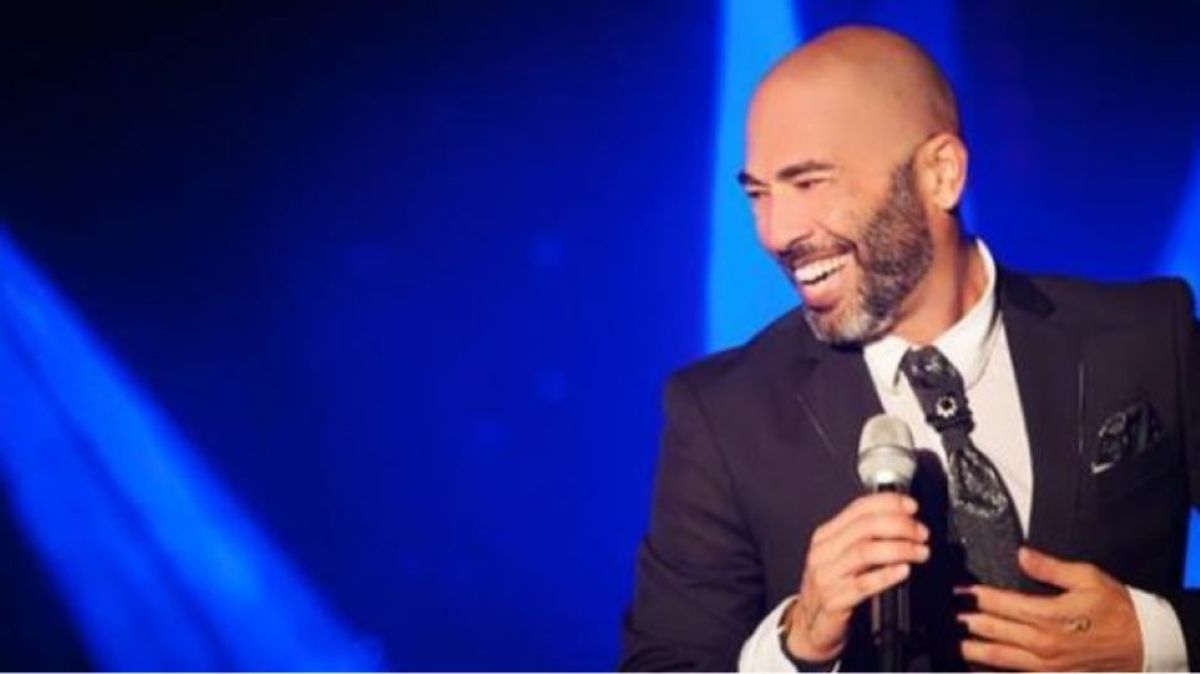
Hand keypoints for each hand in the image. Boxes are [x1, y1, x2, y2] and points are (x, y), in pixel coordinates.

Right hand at [784, 493, 929, 661]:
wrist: (809, 626)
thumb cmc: (831, 588)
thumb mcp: (840, 557)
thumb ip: (862, 539)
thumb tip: (901, 521)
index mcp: (826, 536)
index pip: (858, 509)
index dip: (888, 504)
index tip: (911, 506)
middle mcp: (823, 552)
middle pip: (864, 528)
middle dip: (899, 526)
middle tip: (921, 533)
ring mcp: (826, 577)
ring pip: (865, 552)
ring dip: (899, 549)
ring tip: (920, 552)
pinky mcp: (833, 601)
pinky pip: (863, 585)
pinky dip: (886, 575)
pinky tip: (903, 571)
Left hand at [958, 547, 1142, 670]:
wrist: (1143, 644)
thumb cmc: (1116, 609)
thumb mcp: (1087, 578)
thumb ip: (1050, 568)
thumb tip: (1022, 554)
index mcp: (1048, 615)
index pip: (1000, 603)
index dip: (976, 596)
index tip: (958, 590)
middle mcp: (1042, 643)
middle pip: (994, 630)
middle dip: (968, 621)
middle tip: (948, 615)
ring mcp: (1046, 664)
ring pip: (1000, 657)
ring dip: (975, 649)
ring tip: (956, 642)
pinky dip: (996, 670)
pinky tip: (982, 666)